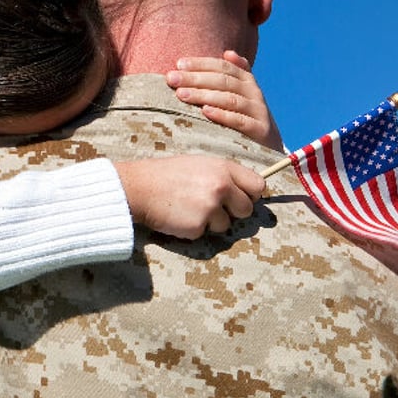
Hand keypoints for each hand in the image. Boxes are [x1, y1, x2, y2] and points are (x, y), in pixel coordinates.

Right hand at [114, 156, 264, 238]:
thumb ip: (223, 175)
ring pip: (227, 225)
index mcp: (223, 168)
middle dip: (233, 212)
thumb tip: (244, 191)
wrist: (139, 187)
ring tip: (191, 209)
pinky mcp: (198, 225)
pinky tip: (181, 216)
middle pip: (247, 209)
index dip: (250, 194)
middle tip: (213, 207)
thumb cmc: (167, 175)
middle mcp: (221, 186)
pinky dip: (195, 229)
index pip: (257, 185)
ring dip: (212, 222)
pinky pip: (206, 233)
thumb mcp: (199, 164)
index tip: (241, 198)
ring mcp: (210, 207)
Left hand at [166, 50, 283, 150]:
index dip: (201, 63)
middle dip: (195, 78)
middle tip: (172, 79)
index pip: (223, 67)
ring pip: (229, 99)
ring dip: (203, 95)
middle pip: (223, 81)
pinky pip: (239, 121)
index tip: (178, 64)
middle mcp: (254, 92)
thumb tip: (228, 53)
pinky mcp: (259, 130)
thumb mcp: (241, 94)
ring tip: (182, 95)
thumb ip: (232, 76)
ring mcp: (258, 111)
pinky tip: (205, 112)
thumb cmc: (244, 116)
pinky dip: (222, 115)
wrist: (268, 146)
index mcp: (246, 80)